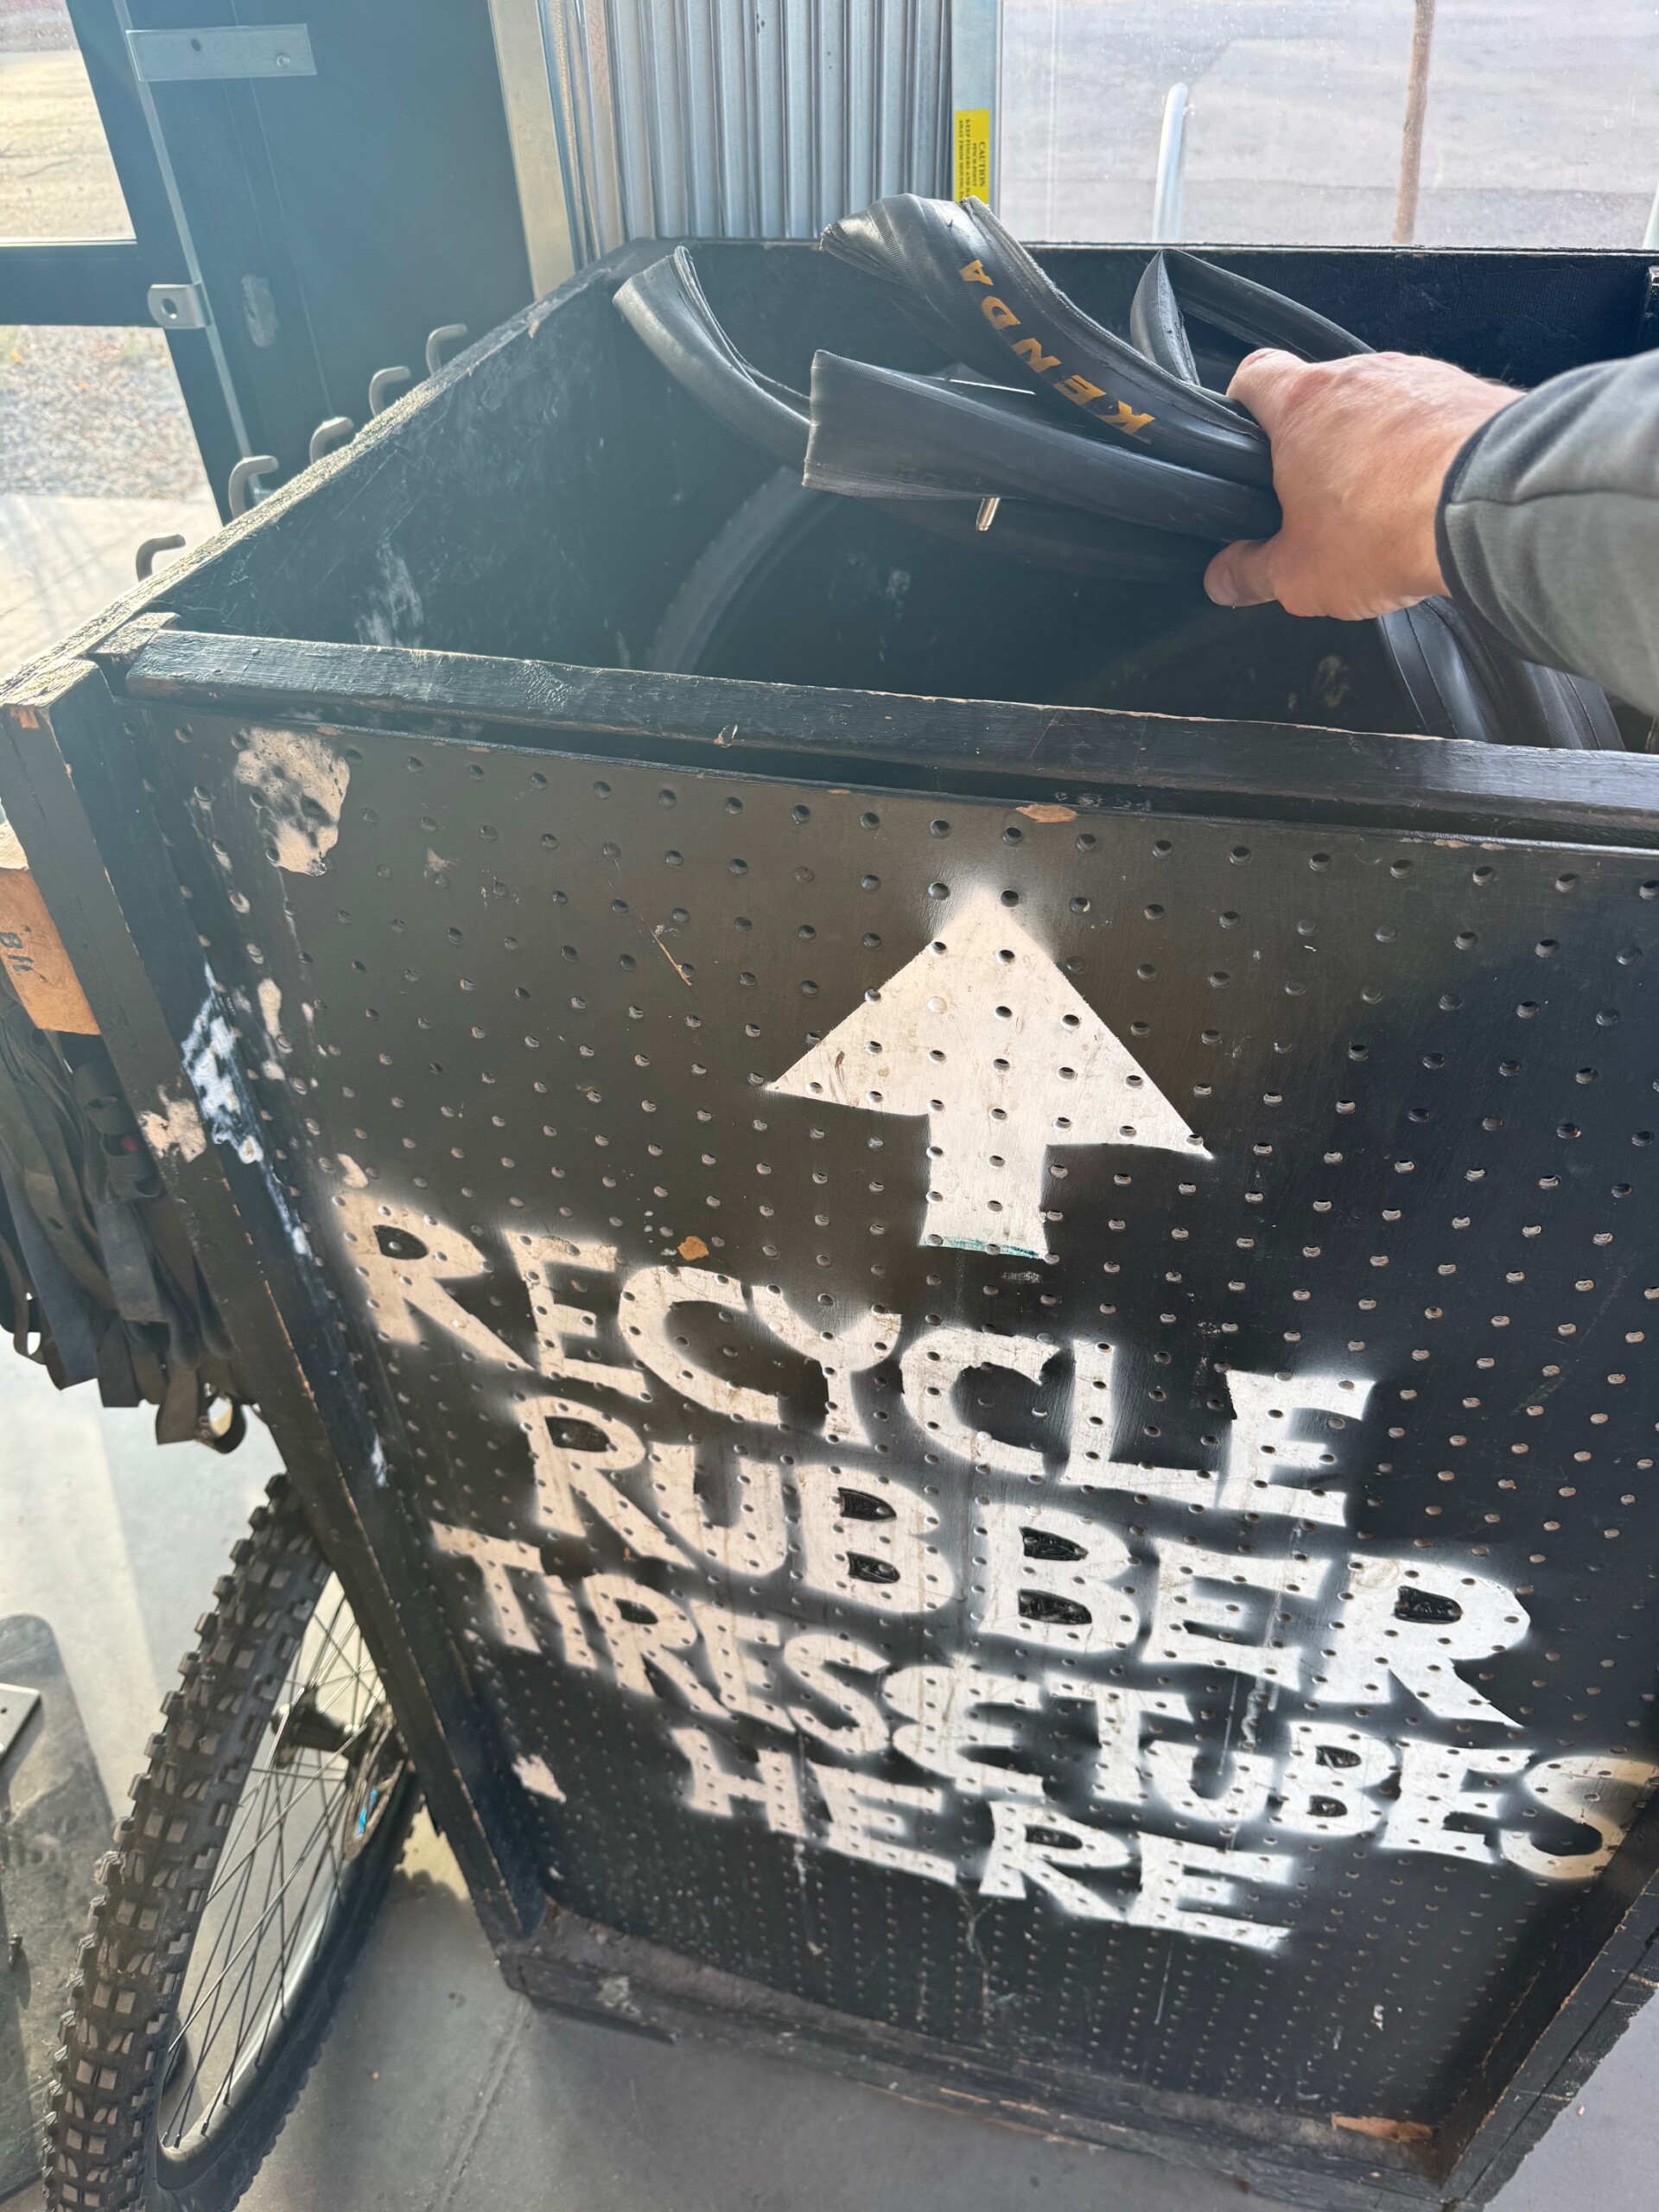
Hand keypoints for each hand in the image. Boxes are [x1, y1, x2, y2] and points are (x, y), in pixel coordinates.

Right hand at [1203, 349, 1518, 618]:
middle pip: (1320, 396)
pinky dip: (1423, 450)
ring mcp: (1415, 377)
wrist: (1490, 505)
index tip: (1245, 435)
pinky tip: (1428, 496)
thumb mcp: (1299, 574)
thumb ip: (1252, 574)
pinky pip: (1429, 417)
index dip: (1243, 404)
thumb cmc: (1390, 524)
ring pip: (1377, 407)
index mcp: (1300, 406)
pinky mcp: (1464, 392)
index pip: (1253, 375)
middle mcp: (1357, 376)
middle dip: (1314, 443)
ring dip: (1373, 446)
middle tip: (1317, 498)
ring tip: (1382, 505)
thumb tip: (1224, 578)